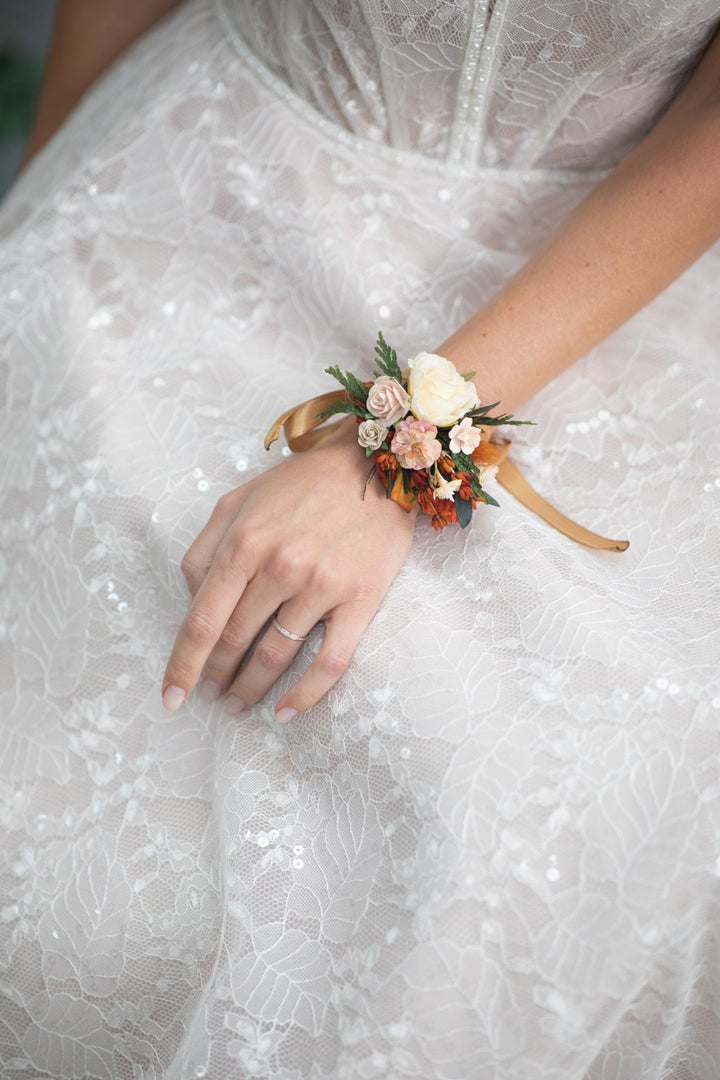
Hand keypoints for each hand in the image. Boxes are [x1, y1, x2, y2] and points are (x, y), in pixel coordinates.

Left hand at [161, 420, 416, 721]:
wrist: (374, 465)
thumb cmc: (301, 484)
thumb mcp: (236, 501)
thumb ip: (205, 550)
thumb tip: (192, 600)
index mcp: (243, 542)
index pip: (201, 621)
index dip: (182, 665)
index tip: (171, 695)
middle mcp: (278, 566)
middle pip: (234, 642)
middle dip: (216, 676)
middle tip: (211, 694)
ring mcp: (321, 585)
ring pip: (275, 655)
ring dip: (251, 688)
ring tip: (240, 703)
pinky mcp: (359, 599)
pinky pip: (329, 662)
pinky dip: (303, 695)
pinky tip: (284, 712)